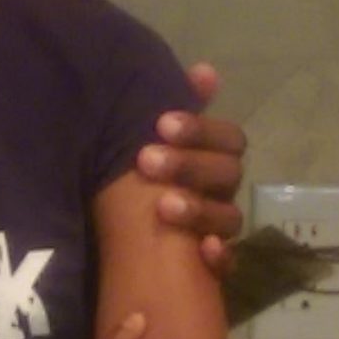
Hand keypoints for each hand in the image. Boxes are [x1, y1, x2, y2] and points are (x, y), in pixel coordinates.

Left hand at [136, 62, 248, 276]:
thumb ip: (173, 103)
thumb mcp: (145, 137)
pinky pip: (228, 265)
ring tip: (163, 206)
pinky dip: (220, 258)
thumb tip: (206, 71)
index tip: (161, 124)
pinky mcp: (207, 267)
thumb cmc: (133, 176)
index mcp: (211, 158)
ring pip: (228, 217)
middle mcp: (219, 192)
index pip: (228, 138)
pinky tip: (204, 250)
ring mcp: (217, 229)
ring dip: (199, 209)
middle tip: (146, 161)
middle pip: (227, 174)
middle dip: (189, 166)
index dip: (200, 130)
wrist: (111, 238)